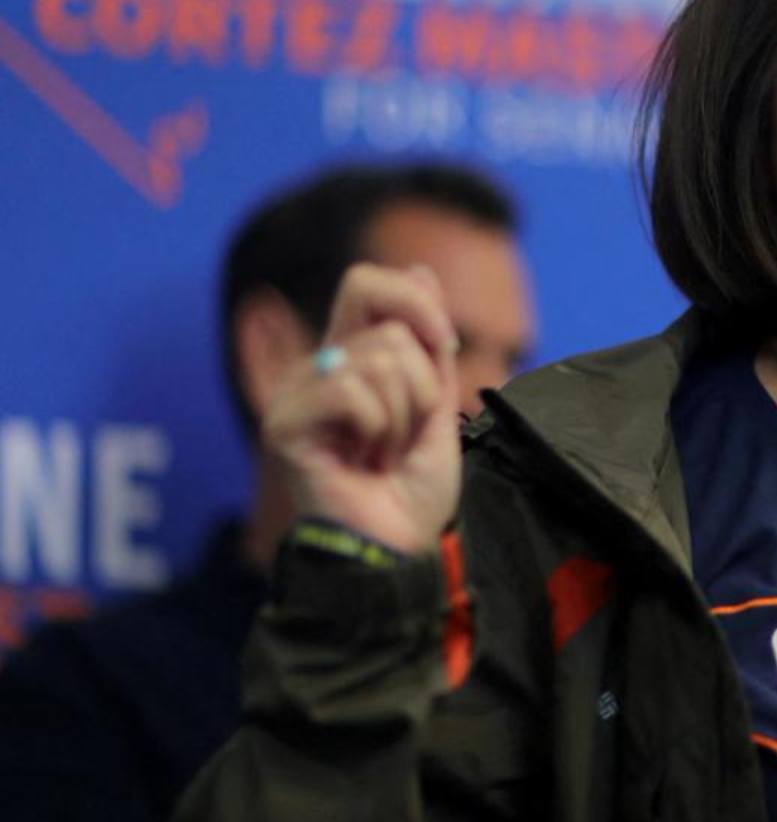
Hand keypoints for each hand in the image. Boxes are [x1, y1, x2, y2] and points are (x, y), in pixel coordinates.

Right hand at [262, 263, 462, 555]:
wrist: (396, 551)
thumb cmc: (410, 491)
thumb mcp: (437, 405)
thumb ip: (428, 343)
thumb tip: (419, 270)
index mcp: (349, 358)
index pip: (366, 283)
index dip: (416, 304)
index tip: (447, 351)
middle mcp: (315, 368)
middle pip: (387, 325)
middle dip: (422, 385)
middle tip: (403, 434)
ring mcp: (296, 395)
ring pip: (380, 360)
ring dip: (403, 417)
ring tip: (382, 453)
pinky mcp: (283, 423)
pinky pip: (351, 390)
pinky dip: (378, 428)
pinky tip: (360, 460)